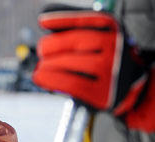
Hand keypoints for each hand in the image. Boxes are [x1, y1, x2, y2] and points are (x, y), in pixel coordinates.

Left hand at [33, 6, 148, 116]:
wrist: (130, 85)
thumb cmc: (106, 59)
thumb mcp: (99, 37)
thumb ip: (76, 28)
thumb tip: (45, 21)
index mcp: (112, 29)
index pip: (85, 20)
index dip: (61, 18)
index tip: (43, 20)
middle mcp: (114, 48)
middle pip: (77, 41)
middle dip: (52, 45)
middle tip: (41, 51)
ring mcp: (110, 71)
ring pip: (73, 63)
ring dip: (49, 65)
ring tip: (40, 67)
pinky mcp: (102, 94)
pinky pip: (72, 85)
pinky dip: (52, 80)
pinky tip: (41, 78)